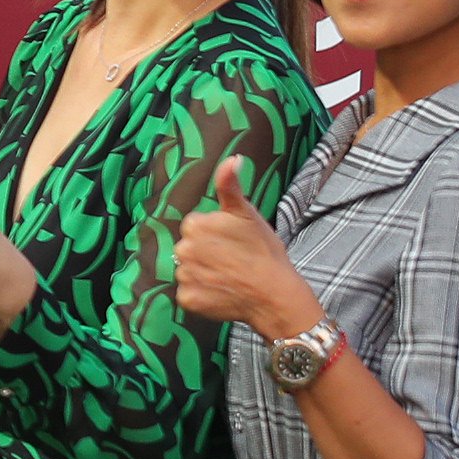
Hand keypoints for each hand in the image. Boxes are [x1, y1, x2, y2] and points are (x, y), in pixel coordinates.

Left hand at [176, 156, 321, 336]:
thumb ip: (230, 185)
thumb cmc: (264, 252)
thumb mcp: (247, 213)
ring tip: (230, 277)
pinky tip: (222, 292)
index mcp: (194, 225)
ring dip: (204, 274)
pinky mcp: (187, 299)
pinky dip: (203, 295)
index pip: (196, 227)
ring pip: (189, 271)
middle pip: (190, 248)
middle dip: (208, 253)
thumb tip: (232, 159)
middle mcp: (182, 249)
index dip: (216, 235)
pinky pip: (189, 294)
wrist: (276, 294)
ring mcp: (184, 275)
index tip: (233, 243)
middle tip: (233, 261)